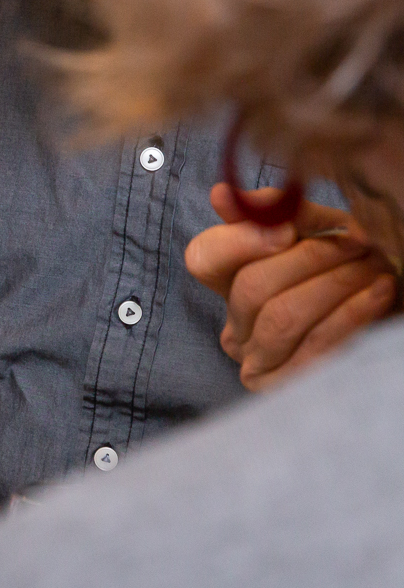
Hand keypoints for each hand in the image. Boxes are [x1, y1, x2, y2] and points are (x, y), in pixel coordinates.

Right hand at [187, 182, 397, 389]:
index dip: (238, 240)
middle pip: (249, 286)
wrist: (389, 326)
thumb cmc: (352, 278)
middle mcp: (235, 330)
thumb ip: (278, 214)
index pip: (203, 258)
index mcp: (229, 290)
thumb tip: (223, 197)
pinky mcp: (288, 391)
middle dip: (308, 259)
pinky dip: (352, 314)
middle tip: (357, 240)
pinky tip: (381, 292)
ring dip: (335, 285)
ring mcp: (257, 365)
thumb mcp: (318, 239)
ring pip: (281, 317)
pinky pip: (315, 347)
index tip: (288, 227)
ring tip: (375, 265)